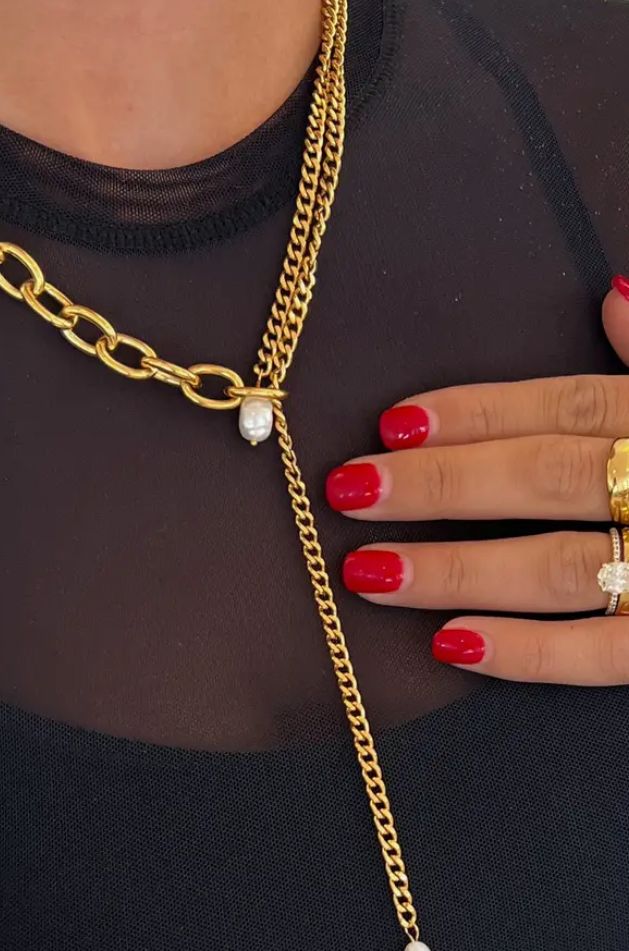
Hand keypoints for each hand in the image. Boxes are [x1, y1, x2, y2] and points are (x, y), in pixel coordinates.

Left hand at [327, 277, 628, 685]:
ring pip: (559, 566)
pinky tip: (454, 645)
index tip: (392, 422)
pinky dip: (531, 654)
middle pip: (546, 477)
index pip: (568, 405)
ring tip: (369, 573)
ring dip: (457, 569)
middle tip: (349, 492)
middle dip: (442, 486)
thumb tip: (616, 295)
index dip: (477, 411)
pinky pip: (605, 655)